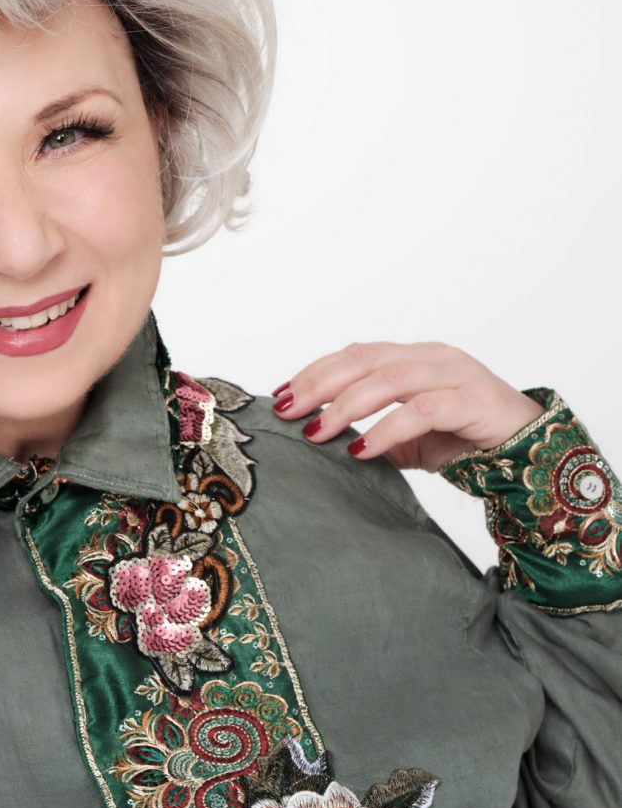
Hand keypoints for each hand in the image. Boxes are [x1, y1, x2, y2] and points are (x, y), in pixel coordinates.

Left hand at [270, 341, 542, 472]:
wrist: (528, 453)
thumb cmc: (462, 440)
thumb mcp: (405, 440)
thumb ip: (369, 432)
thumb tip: (319, 439)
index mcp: (413, 357)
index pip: (355, 354)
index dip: (314, 372)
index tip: (280, 396)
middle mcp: (432, 357)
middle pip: (364, 359)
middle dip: (319, 385)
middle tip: (287, 412)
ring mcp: (455, 374)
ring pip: (389, 378)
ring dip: (346, 405)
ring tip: (317, 432)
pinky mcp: (473, 400)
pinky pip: (423, 409)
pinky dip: (387, 428)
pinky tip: (362, 449)